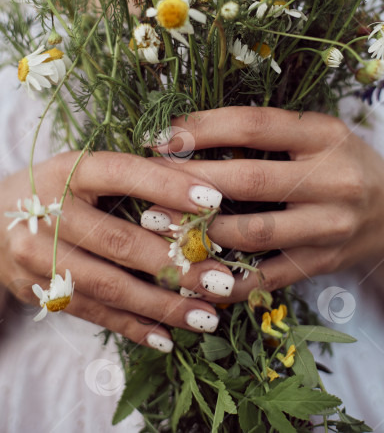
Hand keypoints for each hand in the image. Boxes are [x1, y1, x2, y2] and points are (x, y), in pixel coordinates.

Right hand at [0, 151, 234, 349]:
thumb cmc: (58, 187)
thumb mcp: (89, 168)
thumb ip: (139, 175)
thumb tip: (205, 186)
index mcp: (71, 170)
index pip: (124, 173)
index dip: (168, 187)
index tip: (214, 202)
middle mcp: (50, 212)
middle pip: (120, 242)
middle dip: (177, 264)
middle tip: (223, 280)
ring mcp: (38, 256)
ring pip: (109, 287)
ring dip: (163, 306)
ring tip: (207, 316)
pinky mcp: (37, 291)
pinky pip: (92, 313)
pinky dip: (132, 326)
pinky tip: (167, 337)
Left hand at [147, 106, 383, 300]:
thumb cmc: (339, 163)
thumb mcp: (316, 134)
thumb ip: (267, 133)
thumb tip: (187, 132)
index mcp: (325, 135)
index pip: (255, 125)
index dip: (204, 128)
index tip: (162, 136)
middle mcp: (333, 179)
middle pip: (249, 180)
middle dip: (189, 183)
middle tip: (146, 184)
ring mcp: (331, 226)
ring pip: (254, 234)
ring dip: (200, 232)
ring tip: (160, 226)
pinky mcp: (323, 263)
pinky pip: (267, 276)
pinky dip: (226, 278)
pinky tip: (192, 272)